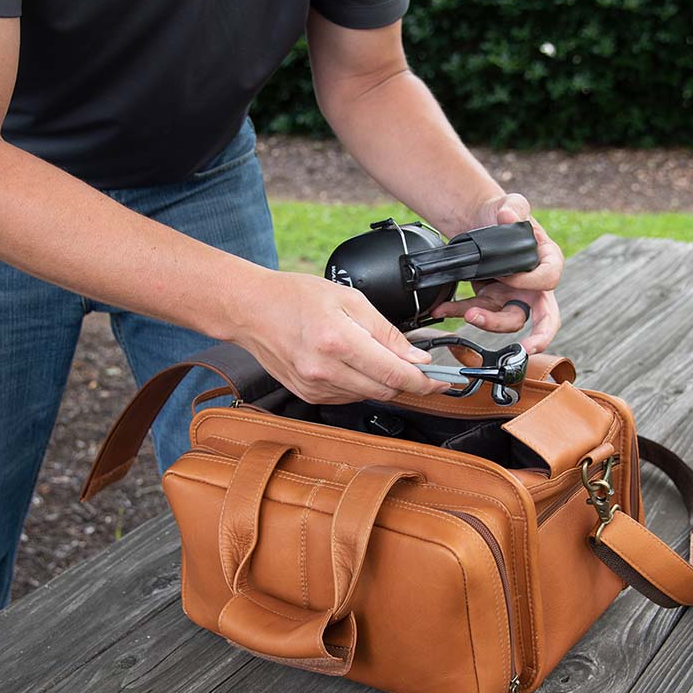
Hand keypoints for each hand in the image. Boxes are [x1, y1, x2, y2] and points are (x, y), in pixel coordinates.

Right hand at [234, 271, 447, 403]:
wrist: (249, 309)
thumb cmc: (295, 296)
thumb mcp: (349, 299)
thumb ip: (386, 331)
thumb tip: (416, 358)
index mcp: (338, 341)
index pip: (395, 374)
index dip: (425, 381)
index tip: (443, 381)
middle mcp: (325, 370)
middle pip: (385, 390)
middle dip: (407, 381)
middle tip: (420, 367)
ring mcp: (314, 386)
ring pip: (368, 395)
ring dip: (382, 381)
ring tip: (375, 354)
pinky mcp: (307, 395)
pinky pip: (348, 395)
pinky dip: (360, 383)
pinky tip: (352, 362)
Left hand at [430, 193, 562, 353]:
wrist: (480, 221)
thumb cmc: (503, 215)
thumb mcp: (511, 205)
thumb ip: (513, 208)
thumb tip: (507, 216)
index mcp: (547, 261)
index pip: (549, 279)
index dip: (531, 283)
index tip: (510, 277)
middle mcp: (533, 286)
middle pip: (542, 317)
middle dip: (539, 337)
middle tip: (528, 349)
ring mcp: (512, 297)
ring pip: (506, 320)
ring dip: (488, 322)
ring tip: (468, 313)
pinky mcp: (490, 302)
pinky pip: (478, 312)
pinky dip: (459, 312)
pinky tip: (442, 309)